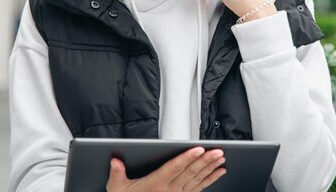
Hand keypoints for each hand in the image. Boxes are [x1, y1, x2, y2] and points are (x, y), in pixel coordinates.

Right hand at [106, 147, 225, 191]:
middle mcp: (169, 190)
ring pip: (197, 180)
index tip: (198, 149)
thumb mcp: (117, 189)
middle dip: (205, 161)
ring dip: (210, 168)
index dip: (186, 158)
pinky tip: (219, 172)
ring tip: (221, 158)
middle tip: (217, 151)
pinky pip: (199, 188)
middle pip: (189, 172)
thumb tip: (114, 161)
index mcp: (155, 185)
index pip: (174, 168)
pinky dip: (211, 179)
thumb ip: (117, 174)